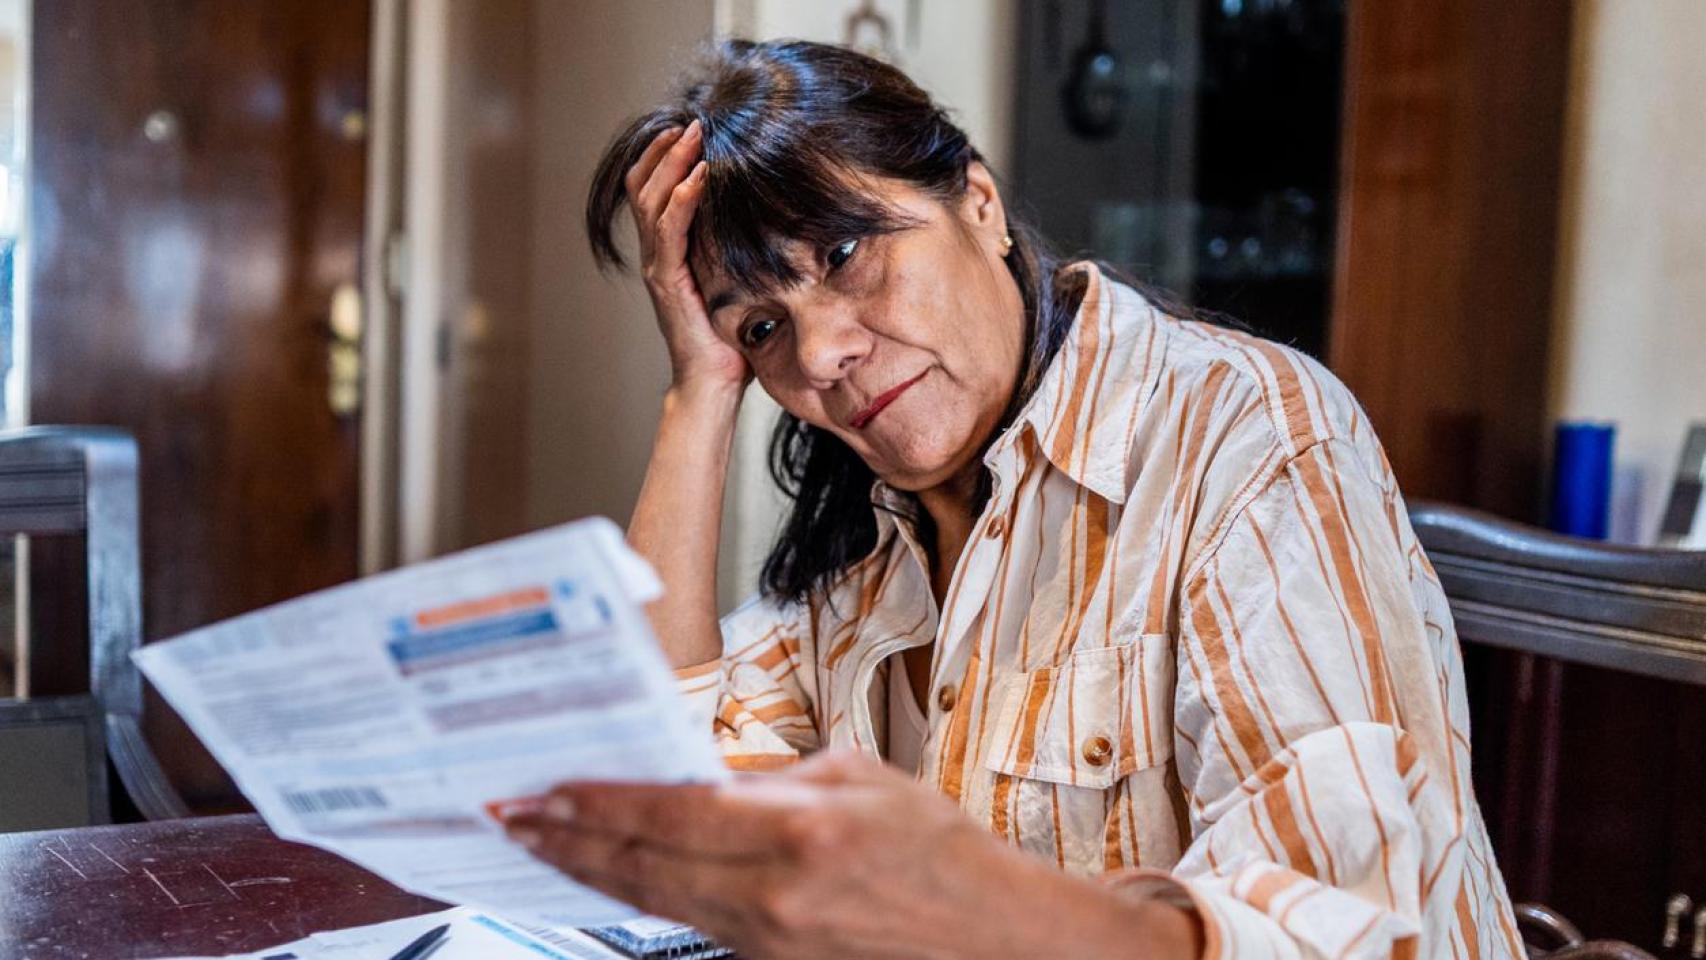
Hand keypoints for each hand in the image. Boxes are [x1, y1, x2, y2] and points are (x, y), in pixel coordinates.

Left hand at [505, 752, 1199, 959]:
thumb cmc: (938, 852)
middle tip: (512, 817)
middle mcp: (771, 896)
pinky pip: (689, 926)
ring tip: (544, 844)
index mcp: (797, 833)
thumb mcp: (857, 780)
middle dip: (567, 840)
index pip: (667, 814)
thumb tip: (696, 774)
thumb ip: (768, 778)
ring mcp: (766, 942)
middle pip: (640, 867)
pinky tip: (614, 877)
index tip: (544, 787)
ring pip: (653, 903)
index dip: (595, 801)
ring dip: (591, 872)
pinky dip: (641, 898)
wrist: (993, 941)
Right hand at [624, 121, 748, 389]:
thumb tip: (783, 222)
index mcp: (670, 251)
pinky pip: (668, 232)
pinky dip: (680, 201)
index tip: (689, 127)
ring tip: (693, 135)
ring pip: (650, 200)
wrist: (713, 384)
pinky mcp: (667, 282)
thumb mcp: (739, 282)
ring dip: (672, 163)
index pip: (653, 190)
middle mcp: (657, 254)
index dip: (665, 156)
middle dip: (667, 148)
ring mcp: (659, 266)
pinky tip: (698, 178)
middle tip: (692, 120)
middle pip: (644, 185)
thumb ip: (744, 252)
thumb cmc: (730, 339)